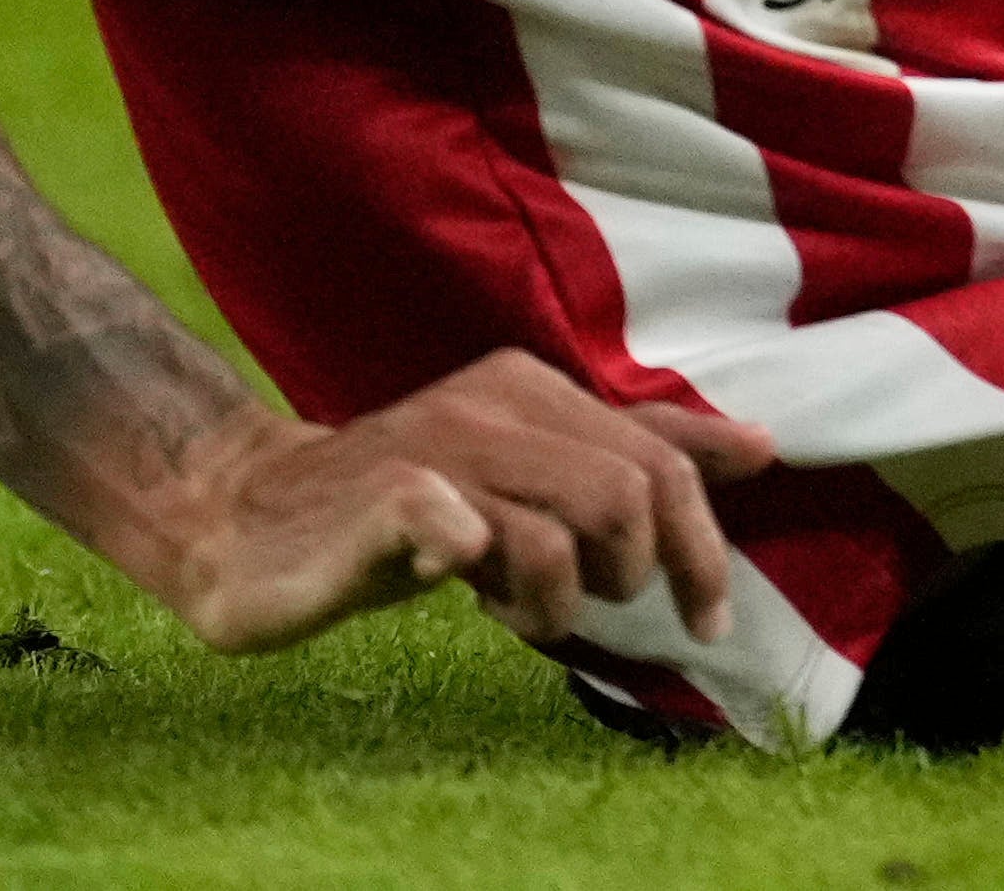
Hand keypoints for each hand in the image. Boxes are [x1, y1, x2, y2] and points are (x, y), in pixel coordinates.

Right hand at [113, 350, 771, 657]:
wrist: (244, 518)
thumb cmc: (403, 506)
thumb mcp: (526, 475)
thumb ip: (627, 456)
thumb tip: (758, 446)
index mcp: (535, 389)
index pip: (661, 459)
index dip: (702, 546)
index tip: (710, 615)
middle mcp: (494, 401)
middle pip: (632, 495)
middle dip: (629, 574)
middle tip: (579, 608)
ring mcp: (438, 444)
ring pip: (565, 529)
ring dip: (556, 598)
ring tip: (511, 609)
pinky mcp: (385, 495)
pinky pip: (468, 529)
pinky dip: (484, 570)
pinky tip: (457, 578)